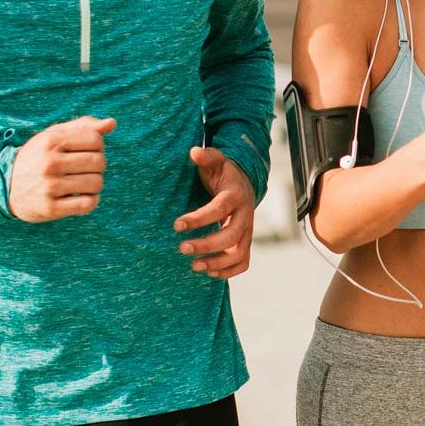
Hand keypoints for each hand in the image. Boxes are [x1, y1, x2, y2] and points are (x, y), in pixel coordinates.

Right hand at [8, 116, 112, 221]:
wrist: (3, 186)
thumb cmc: (37, 157)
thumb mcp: (53, 136)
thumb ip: (83, 126)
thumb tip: (111, 123)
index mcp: (51, 141)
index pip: (95, 140)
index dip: (98, 146)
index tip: (87, 151)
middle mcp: (49, 163)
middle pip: (99, 162)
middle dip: (98, 166)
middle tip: (85, 169)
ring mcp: (49, 186)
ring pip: (96, 184)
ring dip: (95, 184)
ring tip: (82, 183)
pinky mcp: (50, 208)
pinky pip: (88, 204)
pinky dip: (91, 201)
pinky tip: (81, 197)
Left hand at [174, 145, 256, 279]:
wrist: (244, 183)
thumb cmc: (224, 173)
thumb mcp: (216, 161)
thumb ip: (206, 157)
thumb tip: (193, 152)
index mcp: (236, 195)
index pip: (219, 210)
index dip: (198, 219)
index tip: (176, 225)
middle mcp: (245, 215)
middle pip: (231, 236)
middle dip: (206, 245)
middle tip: (181, 248)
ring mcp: (248, 231)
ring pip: (239, 253)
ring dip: (217, 263)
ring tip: (194, 266)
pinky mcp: (246, 242)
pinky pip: (244, 262)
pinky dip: (229, 271)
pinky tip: (209, 273)